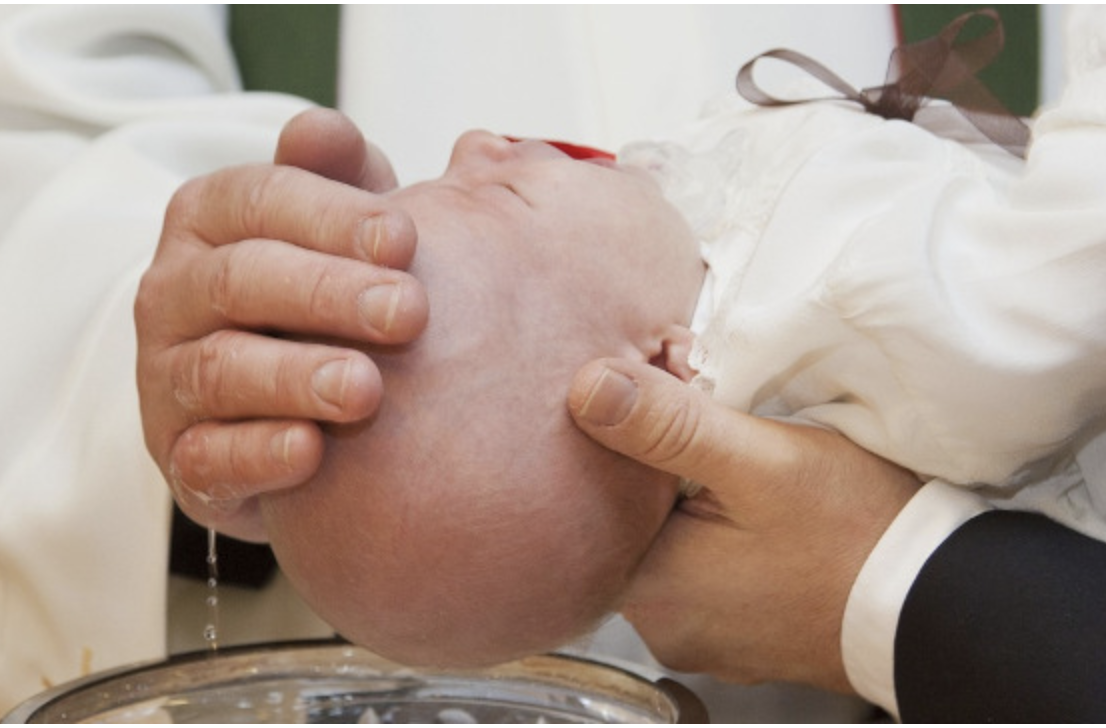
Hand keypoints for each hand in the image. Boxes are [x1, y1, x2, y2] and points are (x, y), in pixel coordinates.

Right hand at [135, 109, 428, 540]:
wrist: (288, 395)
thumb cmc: (325, 290)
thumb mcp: (337, 226)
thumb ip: (336, 177)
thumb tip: (321, 129)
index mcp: (208, 221)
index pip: (258, 199)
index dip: (332, 216)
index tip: (407, 239)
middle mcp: (173, 293)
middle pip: (240, 280)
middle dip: (328, 294)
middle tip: (409, 312)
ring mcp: (168, 377)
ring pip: (220, 369)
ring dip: (296, 377)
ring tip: (367, 389)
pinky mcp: (182, 456)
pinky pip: (206, 458)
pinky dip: (258, 455)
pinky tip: (312, 453)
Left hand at [567, 358, 919, 691]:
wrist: (937, 601)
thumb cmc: (858, 534)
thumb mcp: (760, 461)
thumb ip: (669, 426)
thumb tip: (588, 389)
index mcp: (652, 589)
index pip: (592, 501)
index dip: (622, 442)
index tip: (663, 403)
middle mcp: (663, 626)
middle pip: (630, 521)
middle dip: (659, 466)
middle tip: (709, 422)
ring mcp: (700, 635)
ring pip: (668, 541)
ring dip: (690, 497)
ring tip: (738, 462)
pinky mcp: (735, 632)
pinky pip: (702, 567)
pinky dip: (717, 530)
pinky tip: (753, 507)